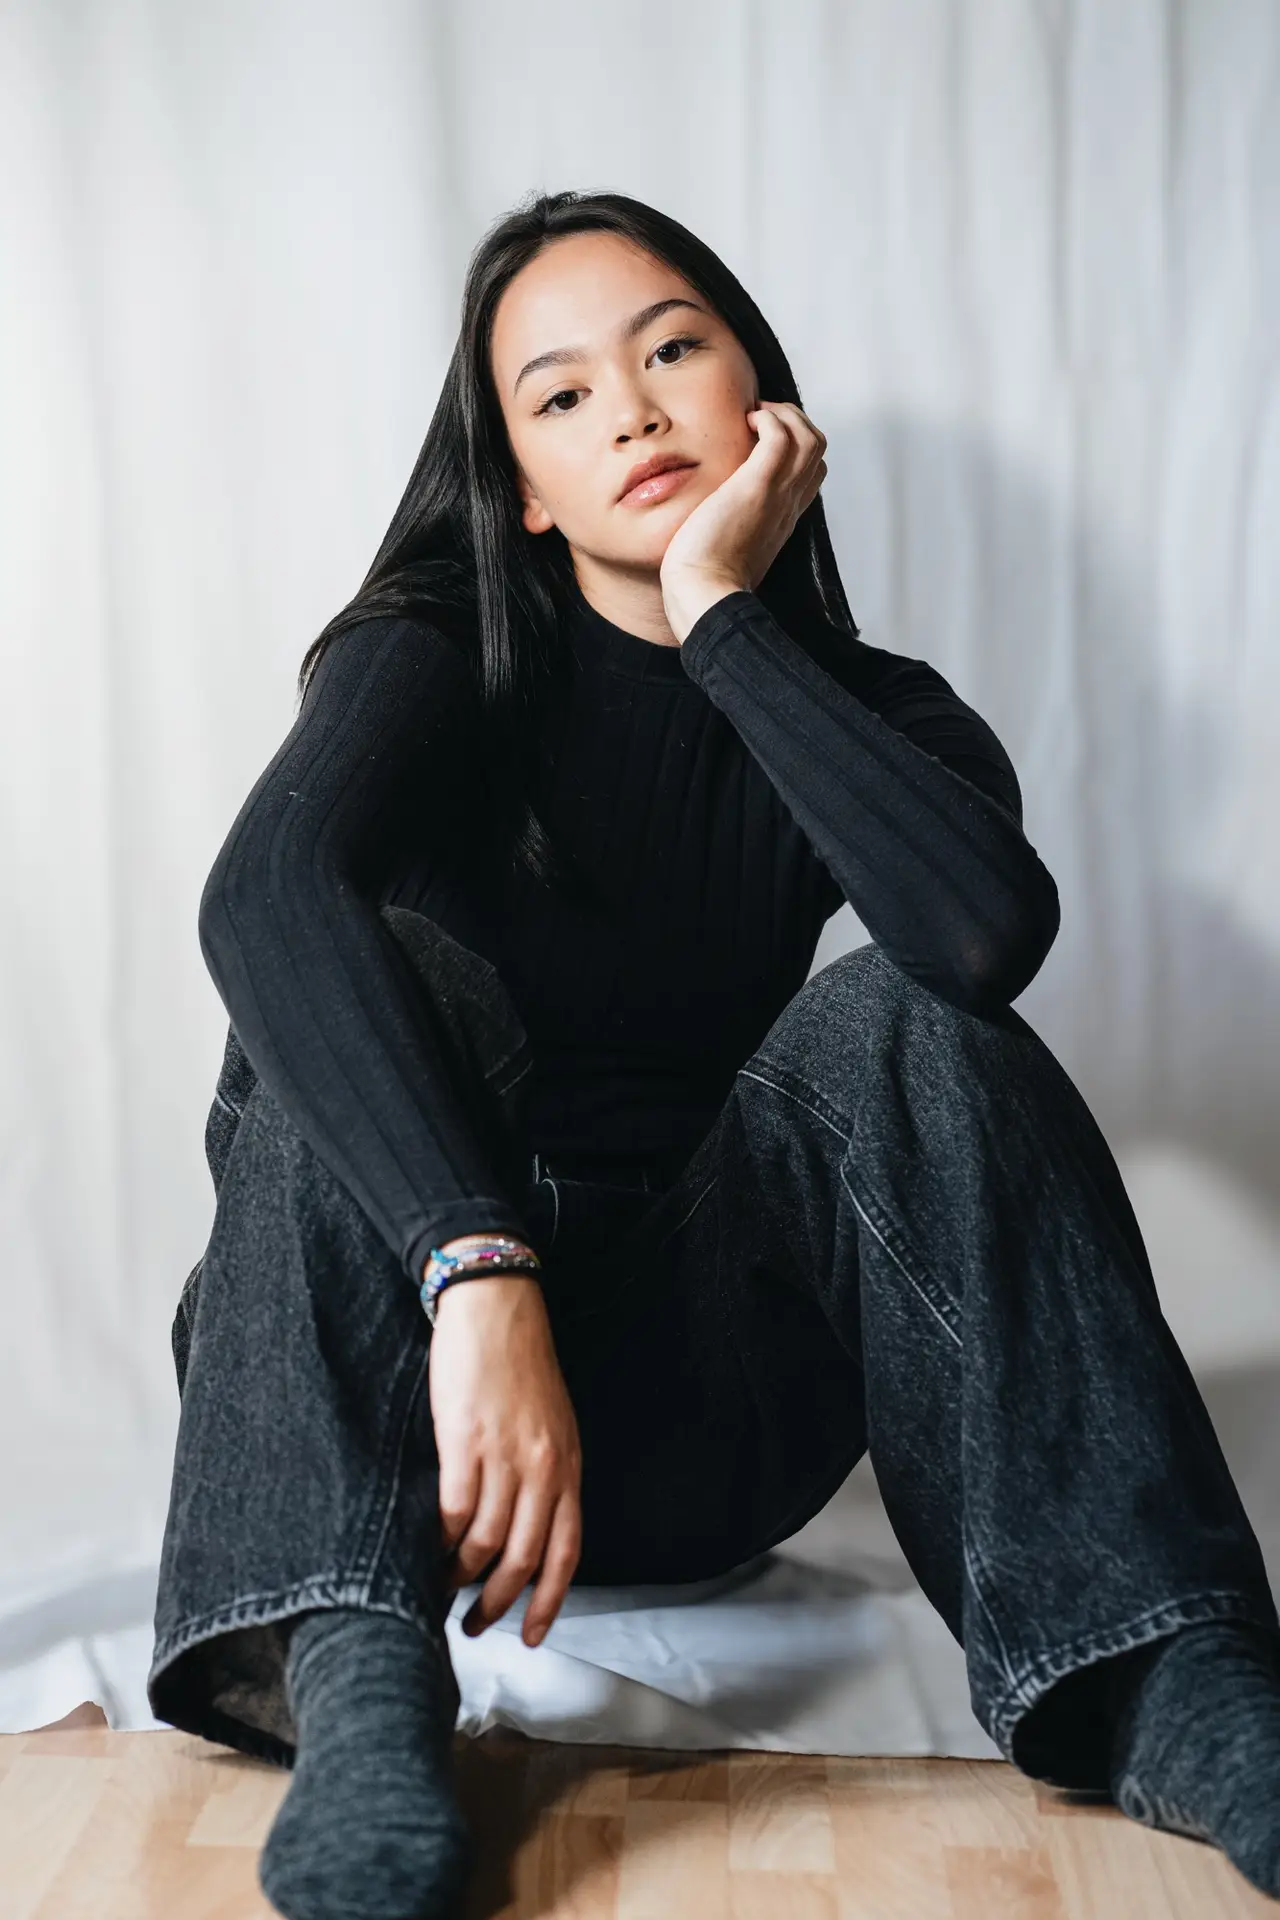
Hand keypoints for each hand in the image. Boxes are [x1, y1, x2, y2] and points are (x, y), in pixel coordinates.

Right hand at [428, 1272, 581, 1646]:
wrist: (496, 1308)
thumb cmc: (519, 1364)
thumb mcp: (552, 1424)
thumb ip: (547, 1475)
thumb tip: (526, 1531)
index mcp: (568, 1465)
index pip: (566, 1551)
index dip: (549, 1601)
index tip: (533, 1635)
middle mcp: (543, 1467)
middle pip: (525, 1559)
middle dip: (500, 1603)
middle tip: (475, 1626)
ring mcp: (505, 1456)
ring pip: (487, 1543)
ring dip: (463, 1577)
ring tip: (445, 1590)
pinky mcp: (465, 1441)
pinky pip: (456, 1511)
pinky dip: (443, 1541)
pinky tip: (431, 1549)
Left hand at [659, 400, 827, 641]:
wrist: (704, 594)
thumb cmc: (706, 580)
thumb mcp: (729, 551)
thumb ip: (732, 531)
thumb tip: (711, 524)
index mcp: (783, 519)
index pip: (811, 473)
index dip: (795, 445)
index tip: (762, 438)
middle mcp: (788, 504)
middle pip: (818, 449)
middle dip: (794, 421)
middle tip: (760, 420)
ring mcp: (777, 495)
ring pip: (809, 437)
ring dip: (784, 416)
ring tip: (754, 417)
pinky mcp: (757, 486)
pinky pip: (781, 436)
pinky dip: (769, 419)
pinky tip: (745, 423)